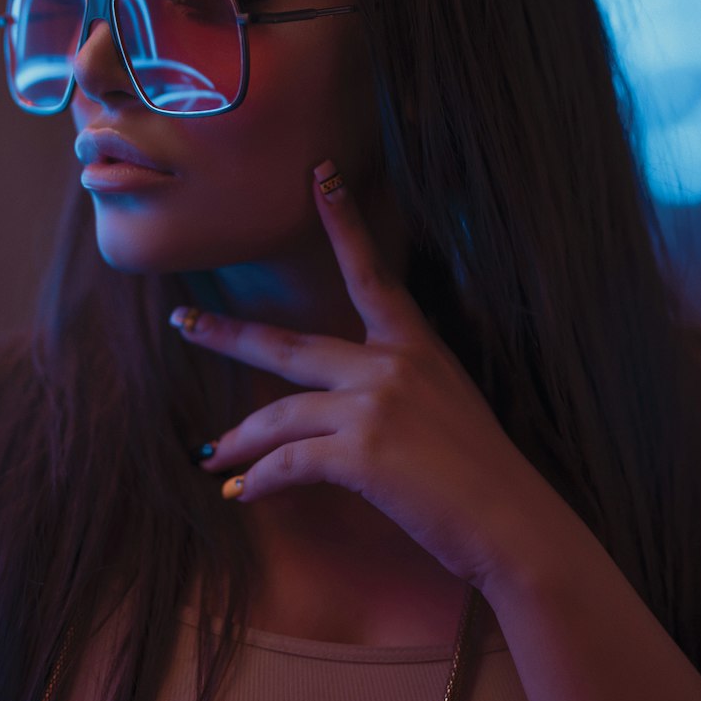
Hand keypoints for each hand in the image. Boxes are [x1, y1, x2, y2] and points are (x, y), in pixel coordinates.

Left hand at [170, 160, 558, 593]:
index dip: (344, 222)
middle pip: (288, 345)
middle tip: (184, 323)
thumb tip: (333, 408)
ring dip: (238, 441)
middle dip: (228, 336)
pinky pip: (289, 462)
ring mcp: (376, 405)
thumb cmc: (482, 476)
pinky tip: (240, 495)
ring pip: (279, 415)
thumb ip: (394, 390)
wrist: (515, 525)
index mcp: (416, 346)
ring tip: (210, 457)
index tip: (320, 176)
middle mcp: (391, 365)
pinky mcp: (363, 453)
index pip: (370, 274)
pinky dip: (259, 481)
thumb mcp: (446, 407)